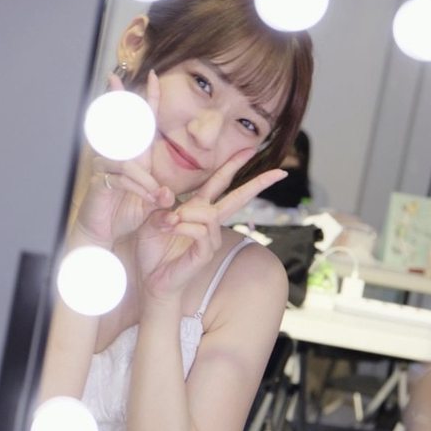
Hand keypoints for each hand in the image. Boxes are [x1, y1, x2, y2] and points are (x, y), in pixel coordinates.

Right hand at [75, 71, 173, 245]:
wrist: (107, 233)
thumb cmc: (126, 213)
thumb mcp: (151, 201)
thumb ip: (160, 194)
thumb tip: (167, 195)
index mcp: (137, 156)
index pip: (144, 124)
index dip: (149, 100)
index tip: (154, 76)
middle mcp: (121, 157)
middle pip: (121, 124)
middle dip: (119, 100)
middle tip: (114, 78)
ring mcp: (107, 166)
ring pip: (128, 160)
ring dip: (146, 179)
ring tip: (158, 197)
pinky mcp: (100, 179)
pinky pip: (122, 177)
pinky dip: (139, 188)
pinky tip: (149, 198)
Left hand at [134, 148, 287, 299]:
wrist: (151, 280)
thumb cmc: (152, 250)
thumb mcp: (151, 219)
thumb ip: (160, 205)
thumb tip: (167, 194)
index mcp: (198, 209)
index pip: (220, 182)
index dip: (234, 165)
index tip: (251, 150)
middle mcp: (209, 223)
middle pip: (238, 197)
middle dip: (258, 183)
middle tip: (279, 172)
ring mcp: (210, 239)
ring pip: (210, 213)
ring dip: (186, 212)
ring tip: (167, 221)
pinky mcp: (205, 254)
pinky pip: (201, 231)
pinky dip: (184, 226)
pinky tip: (171, 228)